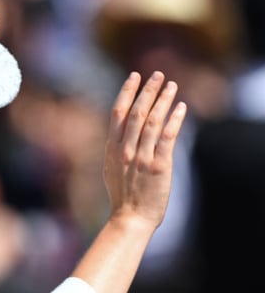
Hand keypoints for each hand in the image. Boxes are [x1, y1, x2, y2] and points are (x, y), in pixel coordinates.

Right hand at [102, 71, 186, 230]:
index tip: (135, 76)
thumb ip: (116, 149)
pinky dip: (174, 120)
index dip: (127, 92)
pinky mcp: (158, 166)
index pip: (118, 113)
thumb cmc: (122, 196)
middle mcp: (125, 150)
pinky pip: (167, 138)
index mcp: (111, 149)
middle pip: (137, 113)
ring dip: (163, 100)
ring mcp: (141, 157)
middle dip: (147, 91)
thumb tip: (121, 131)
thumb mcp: (112, 169)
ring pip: (152, 122)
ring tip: (172, 85)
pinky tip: (181, 107)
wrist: (130, 218)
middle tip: (157, 74)